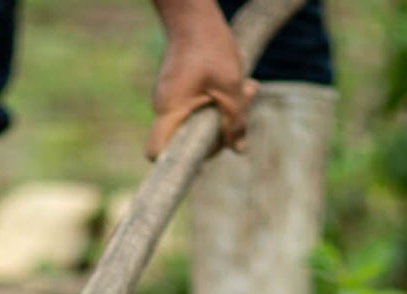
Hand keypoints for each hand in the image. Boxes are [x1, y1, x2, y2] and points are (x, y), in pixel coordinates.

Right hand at [146, 0, 256, 158]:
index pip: (156, 151)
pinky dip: (219, 102)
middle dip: (220, 132)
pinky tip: (239, 85)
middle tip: (246, 104)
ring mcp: (171, 99)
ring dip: (226, 112)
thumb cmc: (210, 47)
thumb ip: (235, 121)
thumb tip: (239, 150)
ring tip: (250, 87)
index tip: (203, 157)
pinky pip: (198, 108)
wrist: (193, 16)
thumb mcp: (231, 87)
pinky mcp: (179, 92)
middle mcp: (164, 108)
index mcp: (170, 110)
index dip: (174, 163)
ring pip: (197, 123)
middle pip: (186, 141)